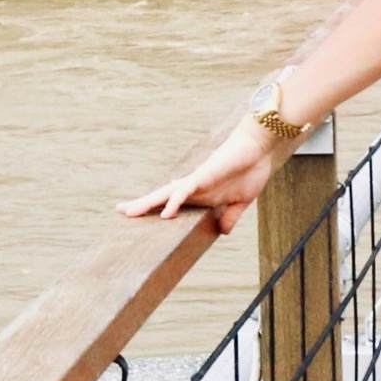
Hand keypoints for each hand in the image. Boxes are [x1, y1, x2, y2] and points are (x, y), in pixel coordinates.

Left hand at [121, 117, 287, 233]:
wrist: (260, 149)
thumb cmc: (250, 170)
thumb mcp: (240, 202)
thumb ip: (230, 215)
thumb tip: (223, 231)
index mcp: (202, 194)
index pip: (173, 203)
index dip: (157, 208)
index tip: (141, 214)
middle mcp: (194, 187)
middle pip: (162, 197)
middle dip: (142, 204)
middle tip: (120, 210)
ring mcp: (197, 181)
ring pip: (166, 193)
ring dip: (147, 202)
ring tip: (128, 212)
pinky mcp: (203, 176)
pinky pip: (185, 191)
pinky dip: (174, 202)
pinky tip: (165, 214)